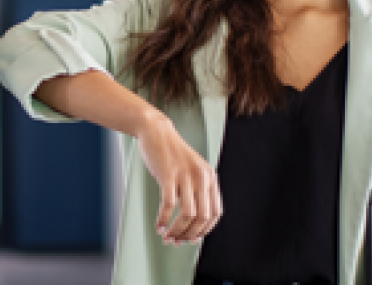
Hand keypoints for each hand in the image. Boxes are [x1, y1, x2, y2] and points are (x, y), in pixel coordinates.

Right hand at [136, 111, 222, 245]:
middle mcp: (202, 177)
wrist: (156, 131)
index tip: (191, 238)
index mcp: (210, 178)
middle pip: (202, 217)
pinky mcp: (168, 174)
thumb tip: (194, 220)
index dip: (204, 230)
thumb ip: (197, 189)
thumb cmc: (171, 153)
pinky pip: (169, 205)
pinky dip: (164, 220)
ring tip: (166, 237)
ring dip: (177, 231)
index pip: (215, 213)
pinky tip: (158, 226)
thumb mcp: (192, 169)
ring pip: (187, 214)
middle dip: (189, 234)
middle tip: (176, 242)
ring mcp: (185, 175)